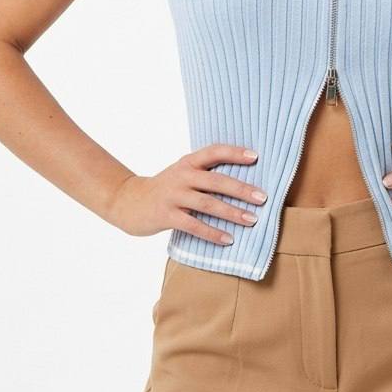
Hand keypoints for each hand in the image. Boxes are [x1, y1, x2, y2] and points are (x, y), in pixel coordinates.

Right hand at [107, 144, 268, 242]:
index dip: (235, 153)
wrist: (128, 201)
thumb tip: (244, 180)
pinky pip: (193, 225)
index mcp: (188, 162)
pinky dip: (212, 233)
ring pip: (207, 204)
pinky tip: (228, 240)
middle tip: (263, 198)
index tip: (257, 157)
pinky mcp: (166, 216)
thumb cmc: (165, 188)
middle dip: (242, 189)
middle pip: (216, 180)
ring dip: (232, 213)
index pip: (214, 151)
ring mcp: (173, 196)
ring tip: (252, 220)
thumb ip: (205, 174)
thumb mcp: (183, 174)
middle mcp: (182, 176)